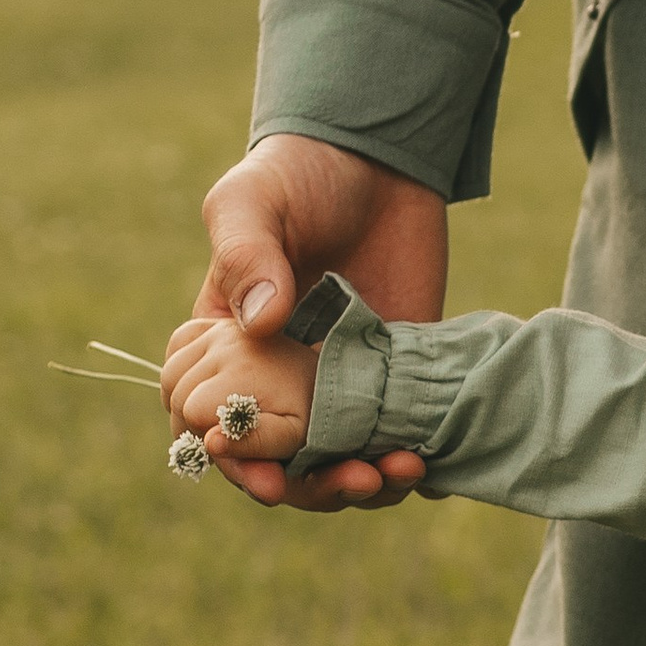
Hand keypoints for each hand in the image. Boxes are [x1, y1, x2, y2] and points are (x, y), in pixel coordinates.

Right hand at [186, 135, 447, 512]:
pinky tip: (430, 460)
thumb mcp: (253, 201)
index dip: (235, 463)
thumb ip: (247, 254)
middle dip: (312, 486)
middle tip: (353, 480)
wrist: (379, 159)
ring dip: (365, 483)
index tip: (266, 478)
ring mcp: (339, 385)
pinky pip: (396, 438)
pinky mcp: (395, 379)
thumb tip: (261, 321)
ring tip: (402, 469)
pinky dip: (408, 461)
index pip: (215, 429)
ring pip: (340, 462)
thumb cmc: (296, 175)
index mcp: (225, 353)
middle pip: (282, 464)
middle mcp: (279, 382)